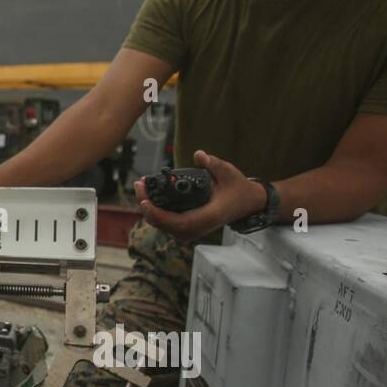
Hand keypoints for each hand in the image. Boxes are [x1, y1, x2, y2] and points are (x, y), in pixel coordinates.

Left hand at [133, 150, 265, 242]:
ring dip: (149, 209)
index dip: (159, 214)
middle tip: (139, 186)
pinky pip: (168, 224)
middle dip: (147, 206)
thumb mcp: (228, 172)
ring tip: (141, 188)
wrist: (247, 203)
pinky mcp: (190, 228)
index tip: (146, 202)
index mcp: (208, 216)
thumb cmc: (237, 188)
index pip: (178, 222)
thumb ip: (213, 164)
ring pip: (164, 226)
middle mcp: (199, 227)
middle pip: (165, 224)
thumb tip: (199, 155)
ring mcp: (194, 230)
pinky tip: (149, 197)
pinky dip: (156, 212)